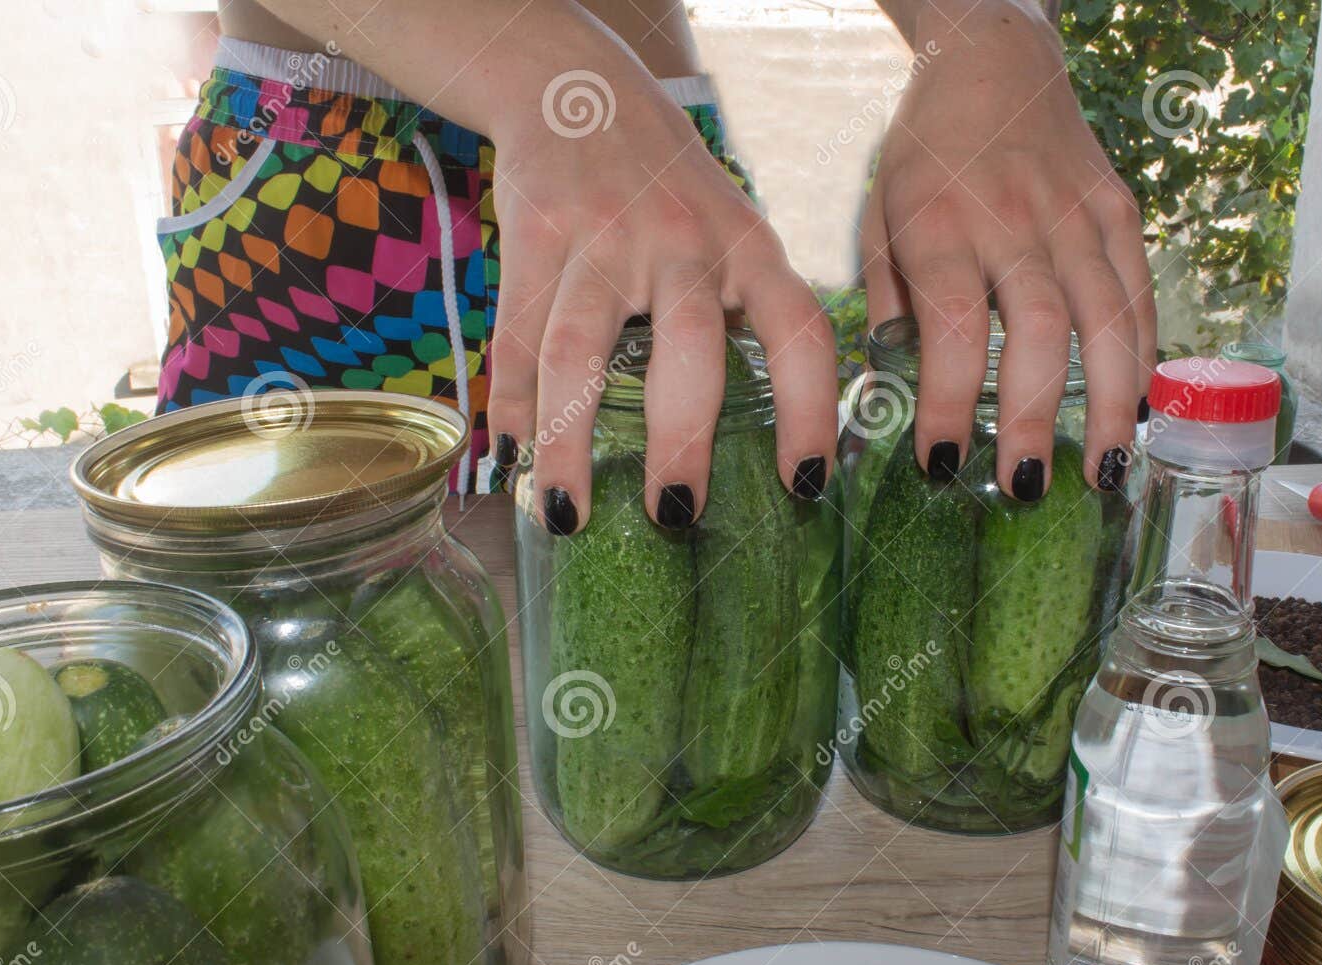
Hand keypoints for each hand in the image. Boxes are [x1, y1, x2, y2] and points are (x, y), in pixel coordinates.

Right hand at [482, 8, 835, 532]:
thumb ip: (747, 318)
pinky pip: (517, 335)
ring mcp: (604, 237)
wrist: (581, 91)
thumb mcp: (733, 235)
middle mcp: (684, 242)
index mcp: (750, 248)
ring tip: (568, 514)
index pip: (799, 332)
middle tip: (676, 515)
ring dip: (570, 440)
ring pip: (579, 351)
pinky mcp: (535, 235)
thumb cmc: (672, 192)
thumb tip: (764, 450)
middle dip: (683, 441)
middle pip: (689, 350)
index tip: (805, 486)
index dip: (811, 411)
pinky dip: (512, 404)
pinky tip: (511, 457)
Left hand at [863, 0, 1155, 497]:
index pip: (951, 328)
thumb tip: (895, 390)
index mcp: (940, 225)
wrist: (992, 61)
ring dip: (1110, 403)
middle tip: (1026, 486)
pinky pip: (1138, 293)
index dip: (951, 402)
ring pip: (1106, 317)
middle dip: (1035, 417)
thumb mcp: (879, 217)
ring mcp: (1075, 214)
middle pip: (1038, 331)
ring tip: (1107, 471)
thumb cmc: (924, 157)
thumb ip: (890, 301)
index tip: (942, 462)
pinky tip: (1137, 408)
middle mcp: (1012, 220)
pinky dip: (1142, 356)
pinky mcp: (1118, 211)